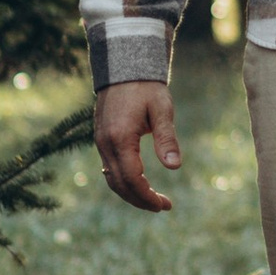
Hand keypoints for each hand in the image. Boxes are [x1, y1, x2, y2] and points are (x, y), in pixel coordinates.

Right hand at [95, 79, 180, 210]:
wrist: (124, 68)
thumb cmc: (146, 88)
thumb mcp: (162, 110)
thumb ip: (166, 138)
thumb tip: (175, 167)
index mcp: (120, 138)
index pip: (132, 179)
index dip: (147, 196)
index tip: (165, 205)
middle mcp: (105, 144)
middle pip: (119, 184)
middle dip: (140, 200)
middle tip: (162, 206)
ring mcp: (100, 142)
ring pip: (112, 179)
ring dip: (131, 193)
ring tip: (153, 199)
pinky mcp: (101, 139)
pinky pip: (109, 168)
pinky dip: (123, 181)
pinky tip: (139, 183)